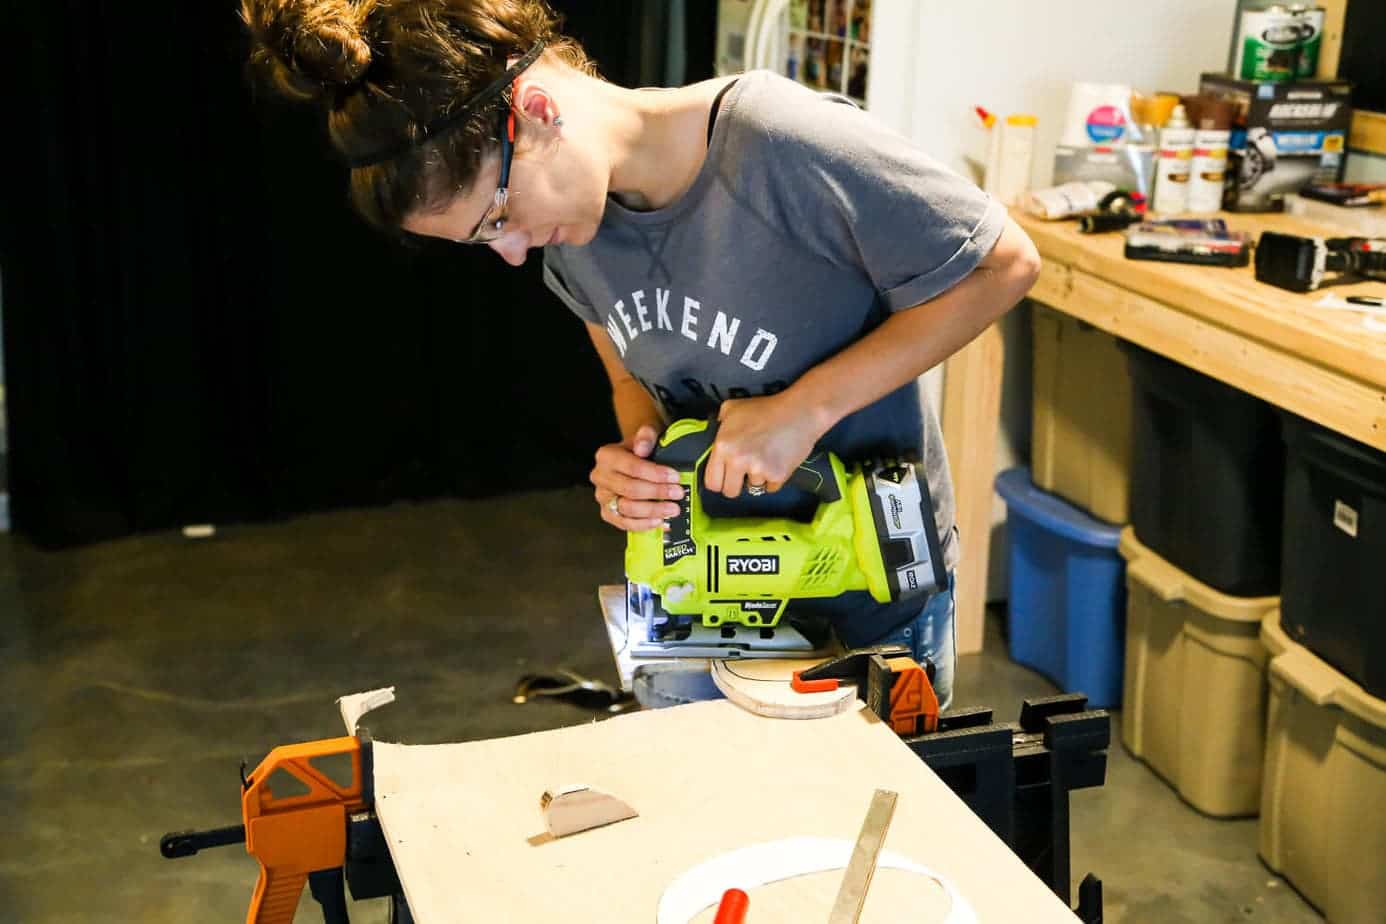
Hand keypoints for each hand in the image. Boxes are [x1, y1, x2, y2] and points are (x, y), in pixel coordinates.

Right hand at [590, 423, 684, 531]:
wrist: (634, 457)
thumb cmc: (642, 447)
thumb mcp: (647, 434)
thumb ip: (646, 436)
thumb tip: (642, 447)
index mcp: (606, 456)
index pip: (632, 467)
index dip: (655, 474)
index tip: (675, 477)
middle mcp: (600, 477)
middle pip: (630, 489)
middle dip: (657, 493)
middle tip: (678, 493)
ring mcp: (603, 497)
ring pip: (627, 509)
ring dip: (653, 511)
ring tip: (673, 509)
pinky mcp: (608, 513)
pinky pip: (624, 523)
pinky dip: (643, 524)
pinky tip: (660, 521)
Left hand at [703, 395, 829, 497]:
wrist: (799, 411)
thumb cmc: (767, 408)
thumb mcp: (732, 408)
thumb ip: (718, 423)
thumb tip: (712, 435)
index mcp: (723, 446)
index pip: (712, 482)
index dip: (718, 481)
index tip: (724, 478)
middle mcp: (738, 460)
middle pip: (730, 492)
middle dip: (736, 484)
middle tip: (745, 472)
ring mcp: (758, 469)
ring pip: (752, 488)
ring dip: (758, 478)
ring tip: (765, 457)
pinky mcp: (777, 475)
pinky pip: (770, 488)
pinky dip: (773, 479)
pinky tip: (776, 461)